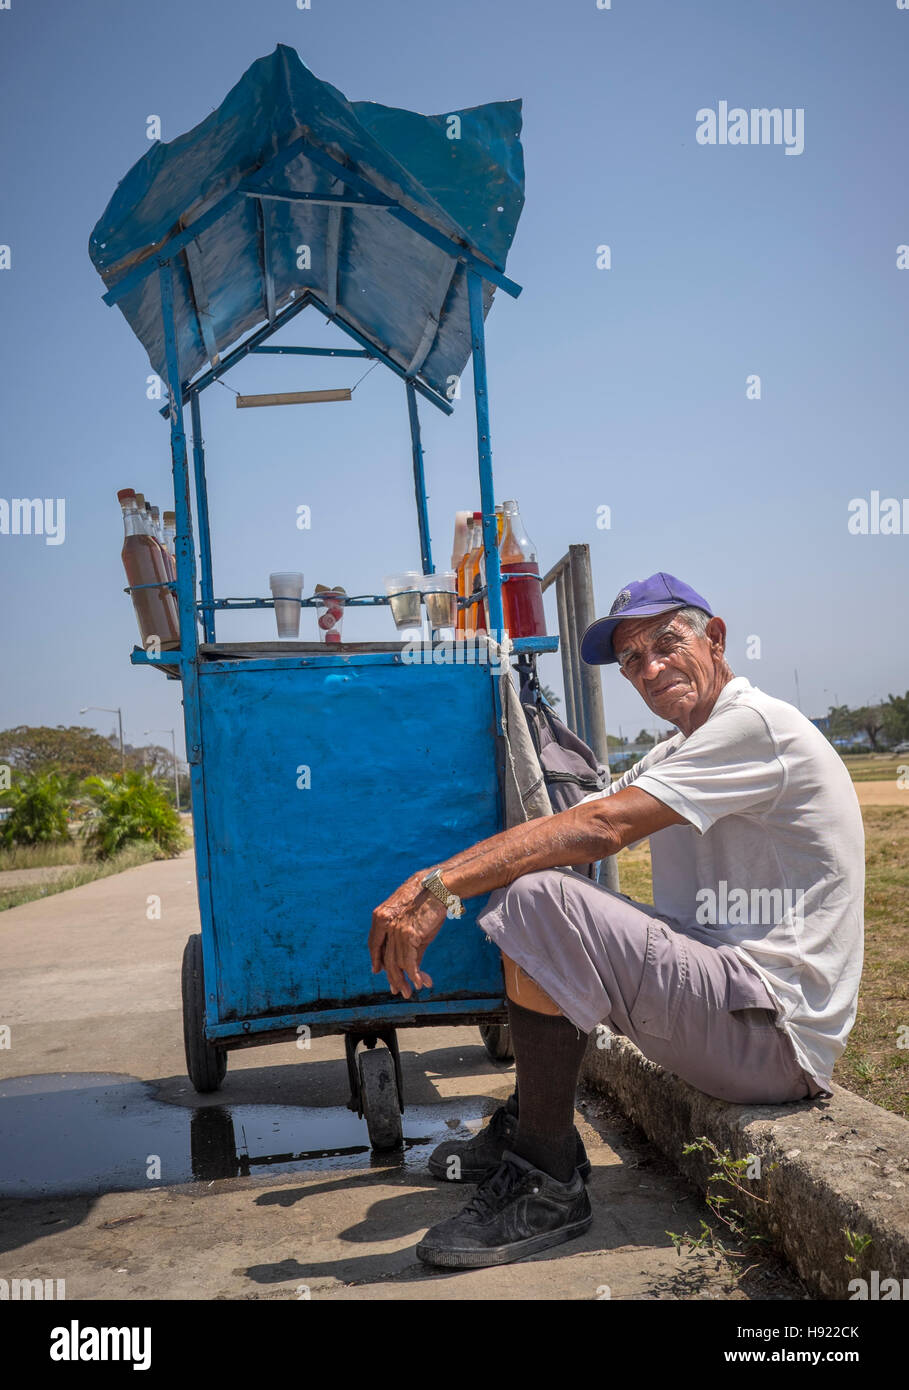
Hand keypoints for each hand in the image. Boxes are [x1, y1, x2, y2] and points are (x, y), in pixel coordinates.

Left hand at [369, 872, 448, 998]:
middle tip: (397, 991)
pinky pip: (408, 962)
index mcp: (380, 918)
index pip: (375, 944)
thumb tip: (410, 968)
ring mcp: (395, 930)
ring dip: (405, 981)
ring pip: (396, 963)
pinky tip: (420, 983)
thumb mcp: (413, 925)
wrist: (437, 888)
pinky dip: (414, 975)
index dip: (377, 960)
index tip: (380, 971)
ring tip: (411, 991)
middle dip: (391, 977)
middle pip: (385, 958)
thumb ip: (408, 946)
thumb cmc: (427, 904)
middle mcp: (384, 924)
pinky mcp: (408, 935)